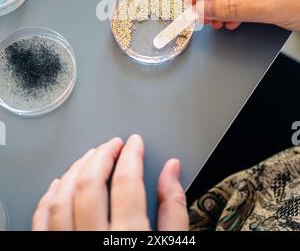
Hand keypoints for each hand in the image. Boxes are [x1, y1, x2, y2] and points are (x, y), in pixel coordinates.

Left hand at [32, 135, 188, 230]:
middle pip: (90, 184)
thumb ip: (174, 209)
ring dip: (75, 169)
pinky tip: (60, 185)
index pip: (127, 182)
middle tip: (113, 144)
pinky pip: (41, 222)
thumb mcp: (174, 249)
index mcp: (130, 240)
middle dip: (102, 154)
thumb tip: (171, 170)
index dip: (131, 154)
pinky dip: (49, 197)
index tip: (135, 143)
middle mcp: (94, 243)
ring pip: (61, 198)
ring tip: (90, 157)